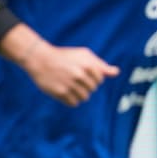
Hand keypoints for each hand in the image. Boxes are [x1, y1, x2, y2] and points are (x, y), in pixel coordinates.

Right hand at [1, 25, 118, 106]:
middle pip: (92, 90)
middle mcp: (80, 75)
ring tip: (70, 85)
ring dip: (78, 93)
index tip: (82, 73)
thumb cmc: (64, 56)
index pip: (99, 80)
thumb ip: (101, 64)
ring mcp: (70, 85)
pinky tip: (65, 91)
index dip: (92, 78)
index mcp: (88, 65)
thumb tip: (116, 72)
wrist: (40, 59)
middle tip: (74, 78)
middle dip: (85, 85)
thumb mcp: (83, 55)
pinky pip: (73, 103)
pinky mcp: (60, 93)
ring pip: (84, 98)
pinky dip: (71, 99)